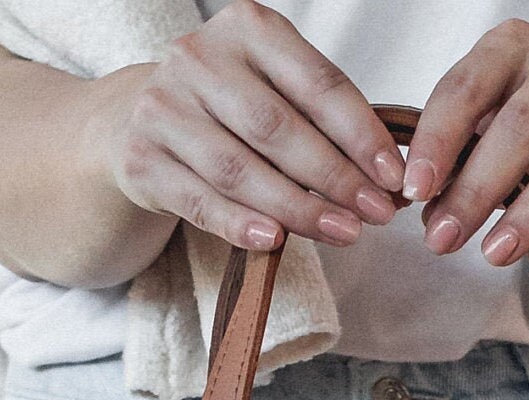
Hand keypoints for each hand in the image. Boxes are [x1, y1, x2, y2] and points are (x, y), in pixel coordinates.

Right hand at [85, 0, 404, 252]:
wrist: (135, 123)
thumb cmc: (226, 111)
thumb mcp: (272, 89)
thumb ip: (322, 118)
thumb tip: (390, 173)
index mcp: (246, 28)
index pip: (316, 82)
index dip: (360, 133)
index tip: (393, 177)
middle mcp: (199, 57)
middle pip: (278, 128)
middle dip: (335, 177)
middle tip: (375, 216)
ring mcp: (163, 106)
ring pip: (240, 168)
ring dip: (298, 208)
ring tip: (343, 233)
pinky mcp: (141, 159)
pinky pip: (201, 201)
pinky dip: (240, 224)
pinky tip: (275, 242)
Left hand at [403, 20, 528, 266]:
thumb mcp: (500, 143)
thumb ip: (464, 164)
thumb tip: (425, 214)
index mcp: (515, 51)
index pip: (468, 87)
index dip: (438, 139)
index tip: (413, 192)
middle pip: (519, 123)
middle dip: (475, 187)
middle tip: (442, 241)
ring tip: (495, 254)